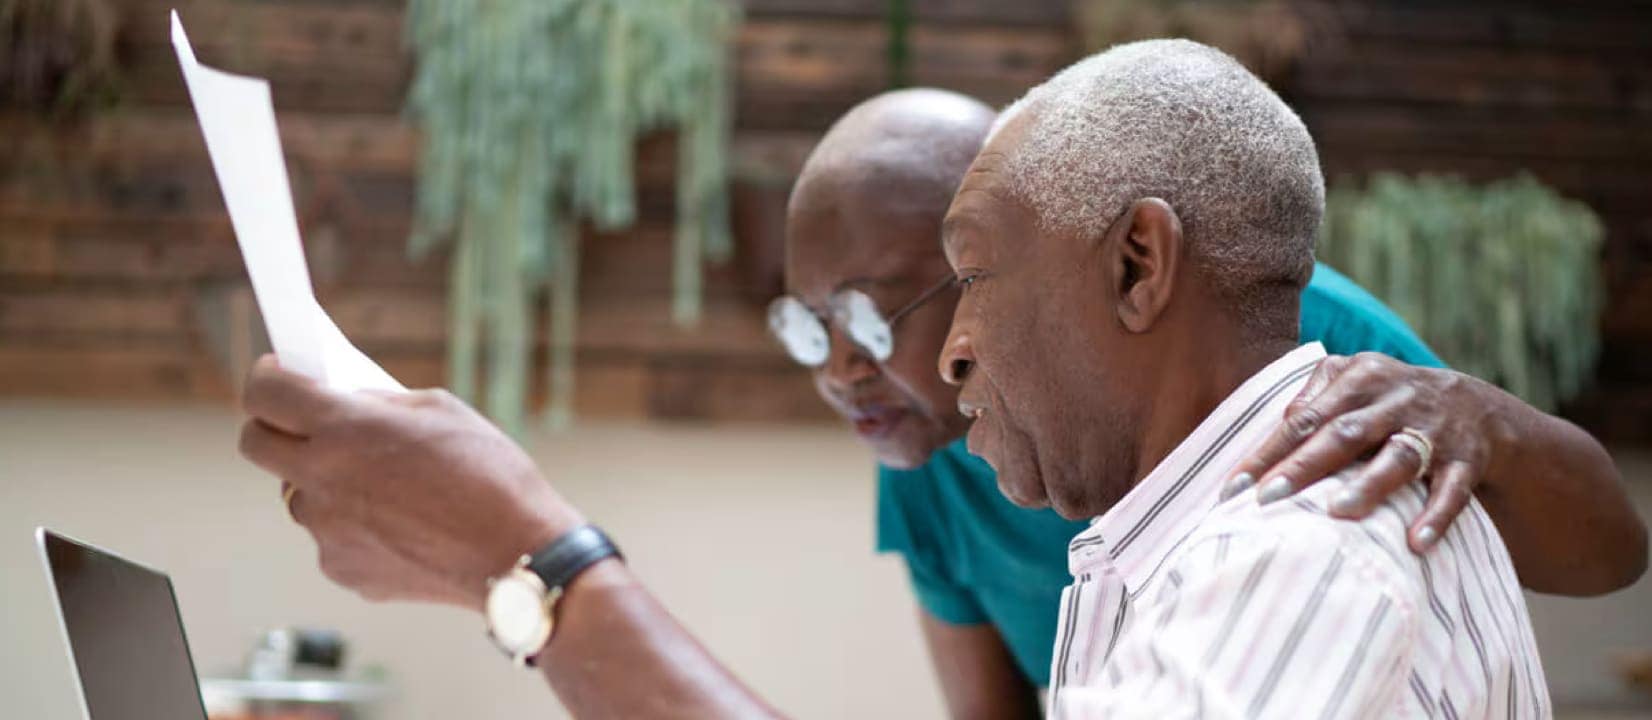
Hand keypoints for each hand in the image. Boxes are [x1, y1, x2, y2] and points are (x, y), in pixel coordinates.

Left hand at [238, 355, 580, 609]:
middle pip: (255, 444)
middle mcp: (322, 479)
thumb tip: (344, 402)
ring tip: (383, 486)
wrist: (517, 554)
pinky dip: (355, 527)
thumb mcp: (441, 410)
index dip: (268, 377)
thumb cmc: (491, 476)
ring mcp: (327, 530)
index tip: (280, 375)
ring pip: (299, 495)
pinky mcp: (341, 568)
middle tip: (308, 425)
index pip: (265, 392)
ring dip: (325, 483)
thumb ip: (380, 404)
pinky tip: (402, 526)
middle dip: (274, 427)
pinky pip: (331, 536)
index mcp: (344, 429)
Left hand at [1221, 353, 1512, 552]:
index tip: (1234, 488)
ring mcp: (1434, 429)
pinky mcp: (1467, 459)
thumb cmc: (1388, 401)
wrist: (1477, 406)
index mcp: (1360, 378)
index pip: (1304, 419)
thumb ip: (1312, 401)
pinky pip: (1453, 489)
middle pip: (1344, 433)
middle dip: (1304, 467)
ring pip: (1400, 456)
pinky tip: (1416, 543)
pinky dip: (1436, 515)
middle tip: (1267, 499)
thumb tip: (1276, 432)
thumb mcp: (1353, 382)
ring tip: (1339, 513)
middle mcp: (1396, 399)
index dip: (1268, 453)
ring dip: (1370, 485)